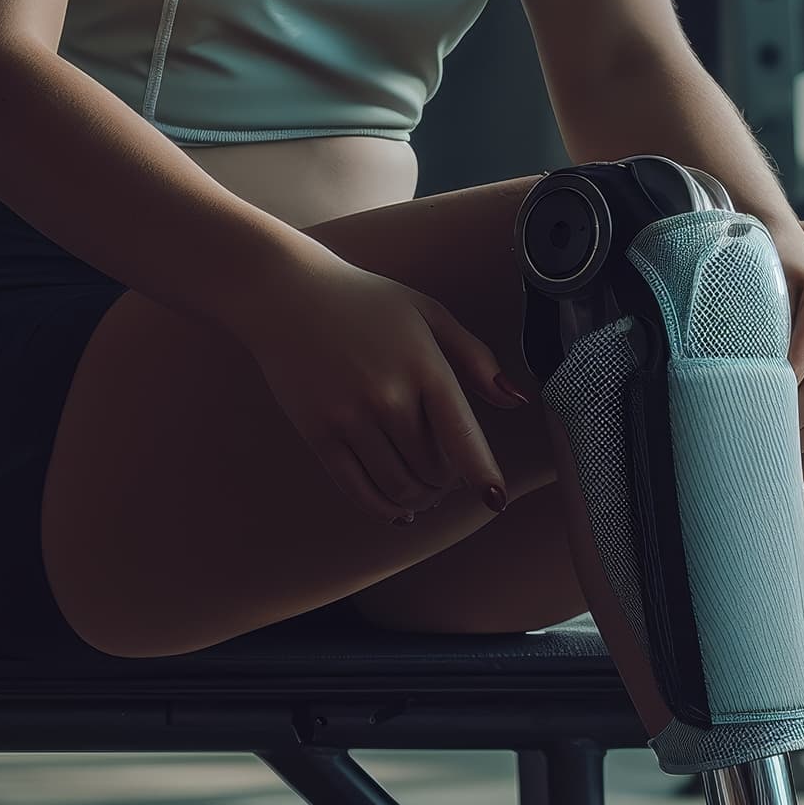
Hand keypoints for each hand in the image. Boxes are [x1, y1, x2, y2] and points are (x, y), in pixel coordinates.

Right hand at [244, 258, 527, 524]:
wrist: (286, 294)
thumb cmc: (366, 302)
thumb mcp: (430, 315)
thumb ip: (476, 359)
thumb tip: (516, 401)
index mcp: (424, 365)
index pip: (463, 438)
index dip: (484, 477)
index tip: (495, 501)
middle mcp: (388, 396)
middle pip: (433, 469)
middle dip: (446, 481)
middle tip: (446, 474)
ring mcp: (350, 418)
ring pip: (399, 486)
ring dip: (420, 498)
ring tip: (425, 492)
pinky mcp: (318, 434)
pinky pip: (357, 490)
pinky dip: (383, 509)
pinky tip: (398, 511)